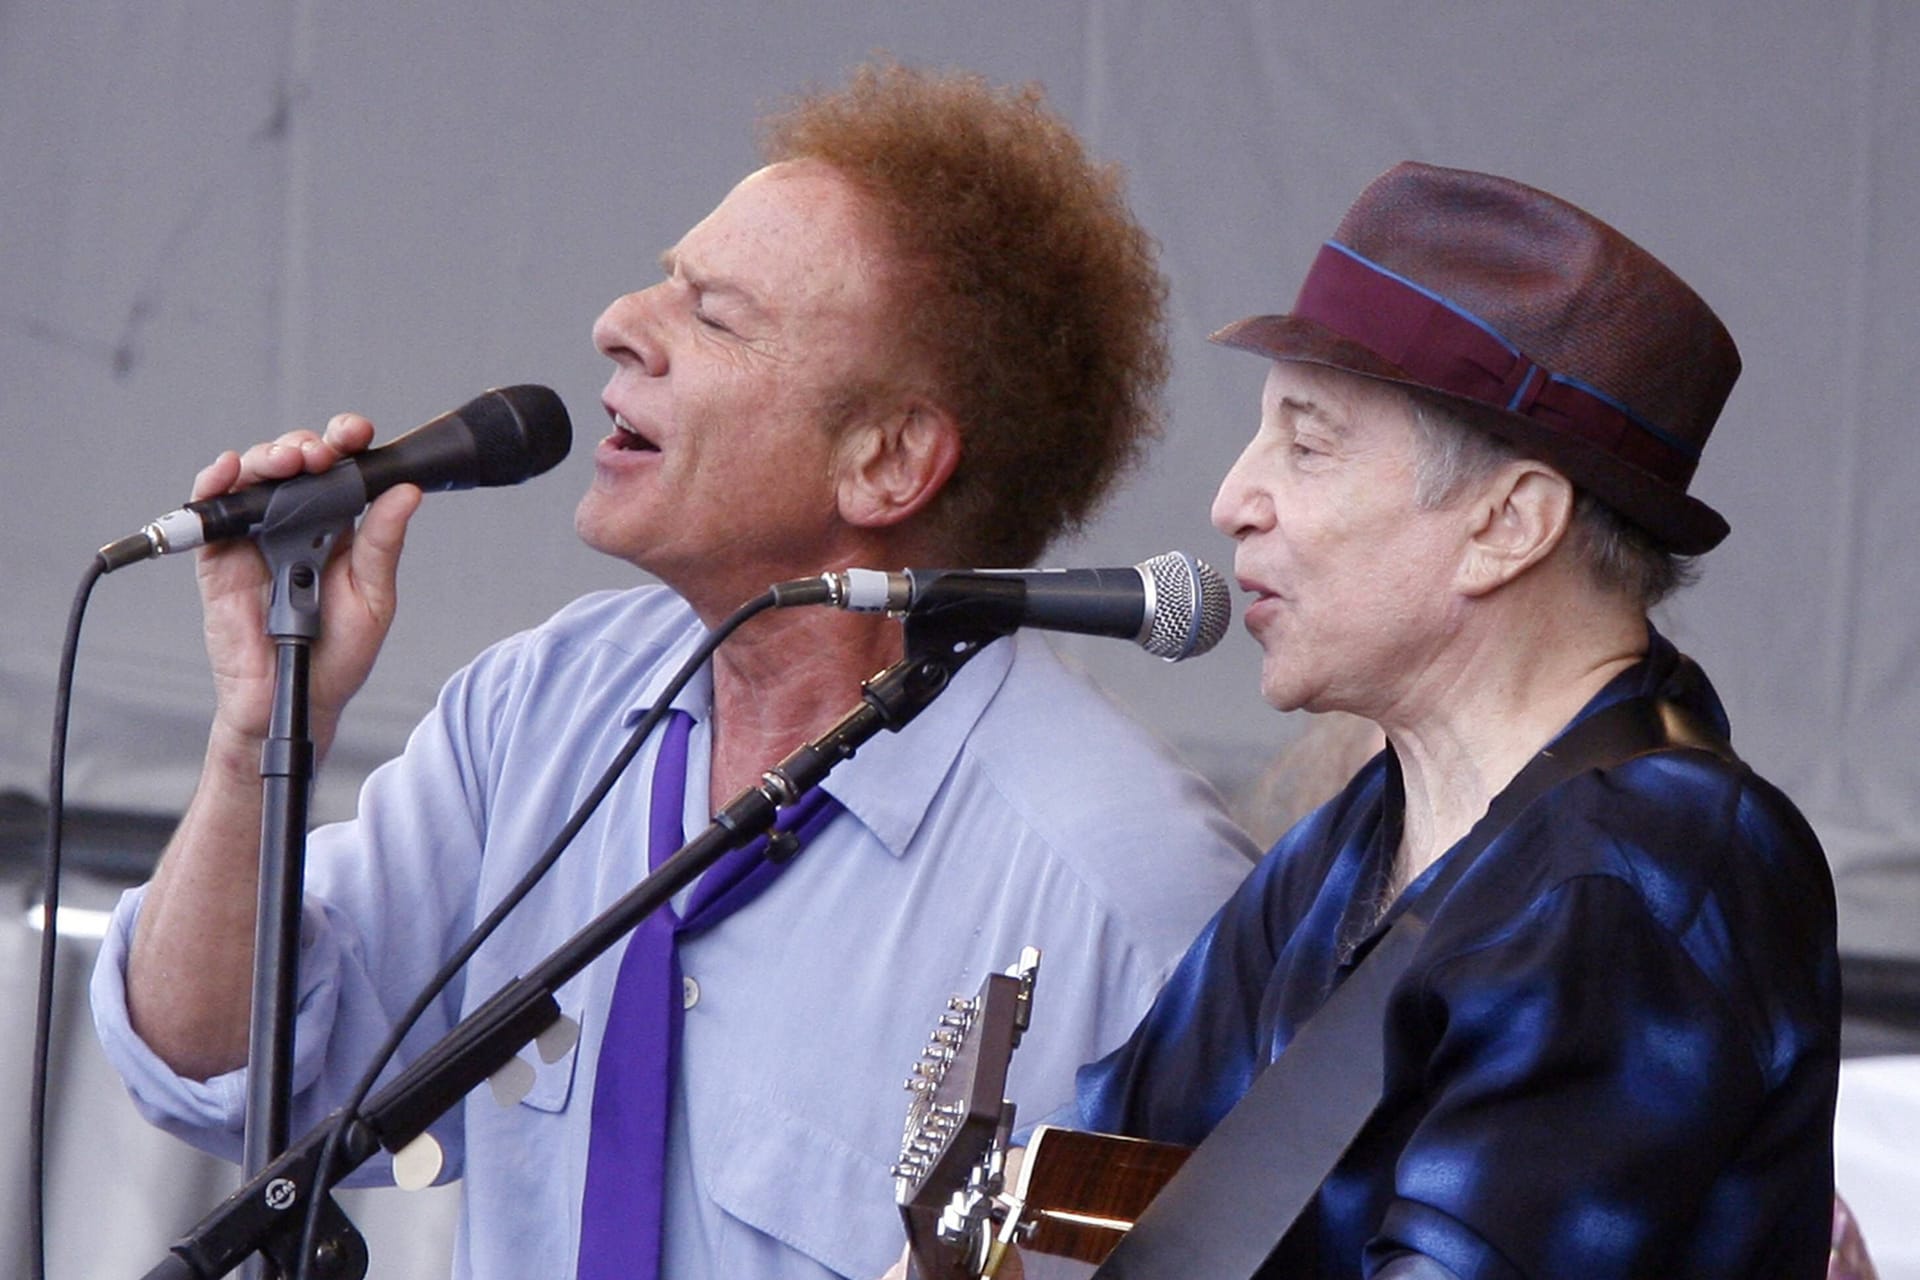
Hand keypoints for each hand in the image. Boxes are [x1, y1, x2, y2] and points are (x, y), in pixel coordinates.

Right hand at [191, 413, 422, 756]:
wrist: (296, 697)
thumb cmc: (338, 653)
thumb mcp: (373, 597)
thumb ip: (383, 544)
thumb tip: (407, 493)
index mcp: (338, 526)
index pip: (341, 472)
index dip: (346, 444)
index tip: (357, 434)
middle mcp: (296, 523)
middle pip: (294, 464)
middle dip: (305, 446)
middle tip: (318, 454)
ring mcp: (255, 536)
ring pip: (253, 478)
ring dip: (266, 457)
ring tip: (286, 461)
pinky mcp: (219, 557)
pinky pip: (211, 512)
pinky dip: (214, 484)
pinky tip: (226, 470)